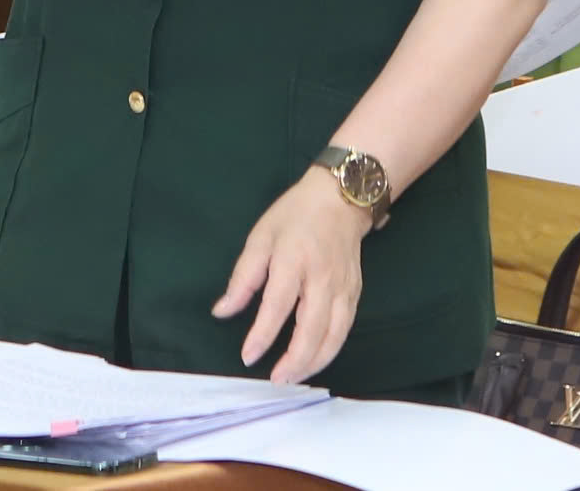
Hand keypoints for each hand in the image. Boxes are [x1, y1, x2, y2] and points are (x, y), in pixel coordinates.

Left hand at [212, 170, 372, 384]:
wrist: (340, 199)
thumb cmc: (295, 215)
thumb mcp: (261, 237)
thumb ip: (243, 277)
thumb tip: (223, 310)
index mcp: (295, 260)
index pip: (278, 305)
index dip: (263, 334)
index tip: (248, 356)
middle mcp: (323, 278)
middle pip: (312, 329)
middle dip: (294, 360)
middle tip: (275, 379)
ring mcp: (344, 288)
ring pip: (333, 336)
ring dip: (314, 363)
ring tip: (292, 377)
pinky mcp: (355, 294)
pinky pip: (345, 330)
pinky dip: (330, 351)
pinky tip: (314, 361)